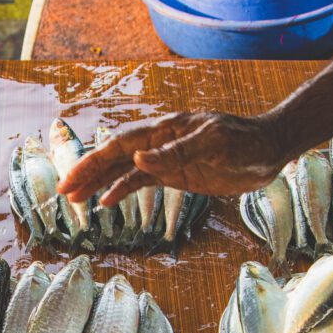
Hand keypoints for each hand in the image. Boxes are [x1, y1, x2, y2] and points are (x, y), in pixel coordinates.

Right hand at [57, 111, 290, 205]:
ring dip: (100, 183)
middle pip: (114, 157)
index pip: (120, 145)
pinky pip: (142, 182)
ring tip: (75, 199)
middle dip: (87, 173)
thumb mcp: (214, 144)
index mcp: (165, 130)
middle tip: (62, 191)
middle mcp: (160, 143)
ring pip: (124, 170)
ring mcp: (167, 159)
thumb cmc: (246, 142)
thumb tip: (137, 160)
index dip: (94, 161)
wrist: (270, 149)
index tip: (74, 177)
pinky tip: (108, 203)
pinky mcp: (177, 174)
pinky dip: (123, 191)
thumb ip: (176, 152)